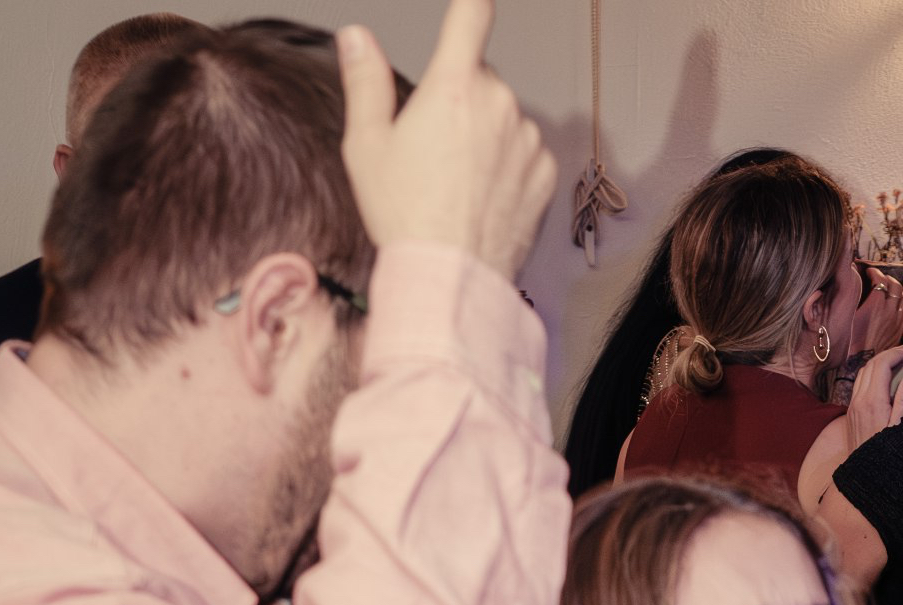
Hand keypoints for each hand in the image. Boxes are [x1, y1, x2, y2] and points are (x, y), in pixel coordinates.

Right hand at [338, 0, 556, 280]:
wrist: (450, 279)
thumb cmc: (405, 216)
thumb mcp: (367, 145)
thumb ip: (365, 81)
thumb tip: (357, 37)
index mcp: (454, 85)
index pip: (471, 15)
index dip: (472, 3)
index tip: (474, 0)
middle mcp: (499, 103)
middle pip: (480, 78)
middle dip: (461, 99)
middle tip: (435, 148)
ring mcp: (527, 139)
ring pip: (504, 118)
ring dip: (487, 134)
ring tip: (459, 181)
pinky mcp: (546, 173)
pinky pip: (525, 152)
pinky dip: (509, 165)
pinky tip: (484, 196)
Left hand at [844, 345, 902, 448]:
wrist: (865, 478)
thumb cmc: (886, 457)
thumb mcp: (901, 429)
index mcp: (872, 402)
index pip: (881, 365)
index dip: (896, 353)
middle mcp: (859, 400)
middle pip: (871, 364)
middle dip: (888, 354)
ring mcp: (853, 406)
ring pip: (863, 373)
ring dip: (879, 363)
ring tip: (897, 363)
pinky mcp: (851, 413)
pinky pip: (860, 385)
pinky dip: (872, 375)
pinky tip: (885, 380)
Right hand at [847, 269, 902, 360]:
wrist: (862, 361)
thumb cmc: (852, 340)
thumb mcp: (850, 314)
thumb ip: (856, 297)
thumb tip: (856, 284)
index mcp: (876, 304)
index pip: (880, 279)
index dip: (875, 272)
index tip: (870, 272)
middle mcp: (890, 310)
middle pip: (895, 285)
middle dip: (888, 278)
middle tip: (881, 278)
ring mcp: (897, 321)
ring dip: (898, 291)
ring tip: (891, 290)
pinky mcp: (899, 331)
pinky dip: (898, 307)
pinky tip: (892, 309)